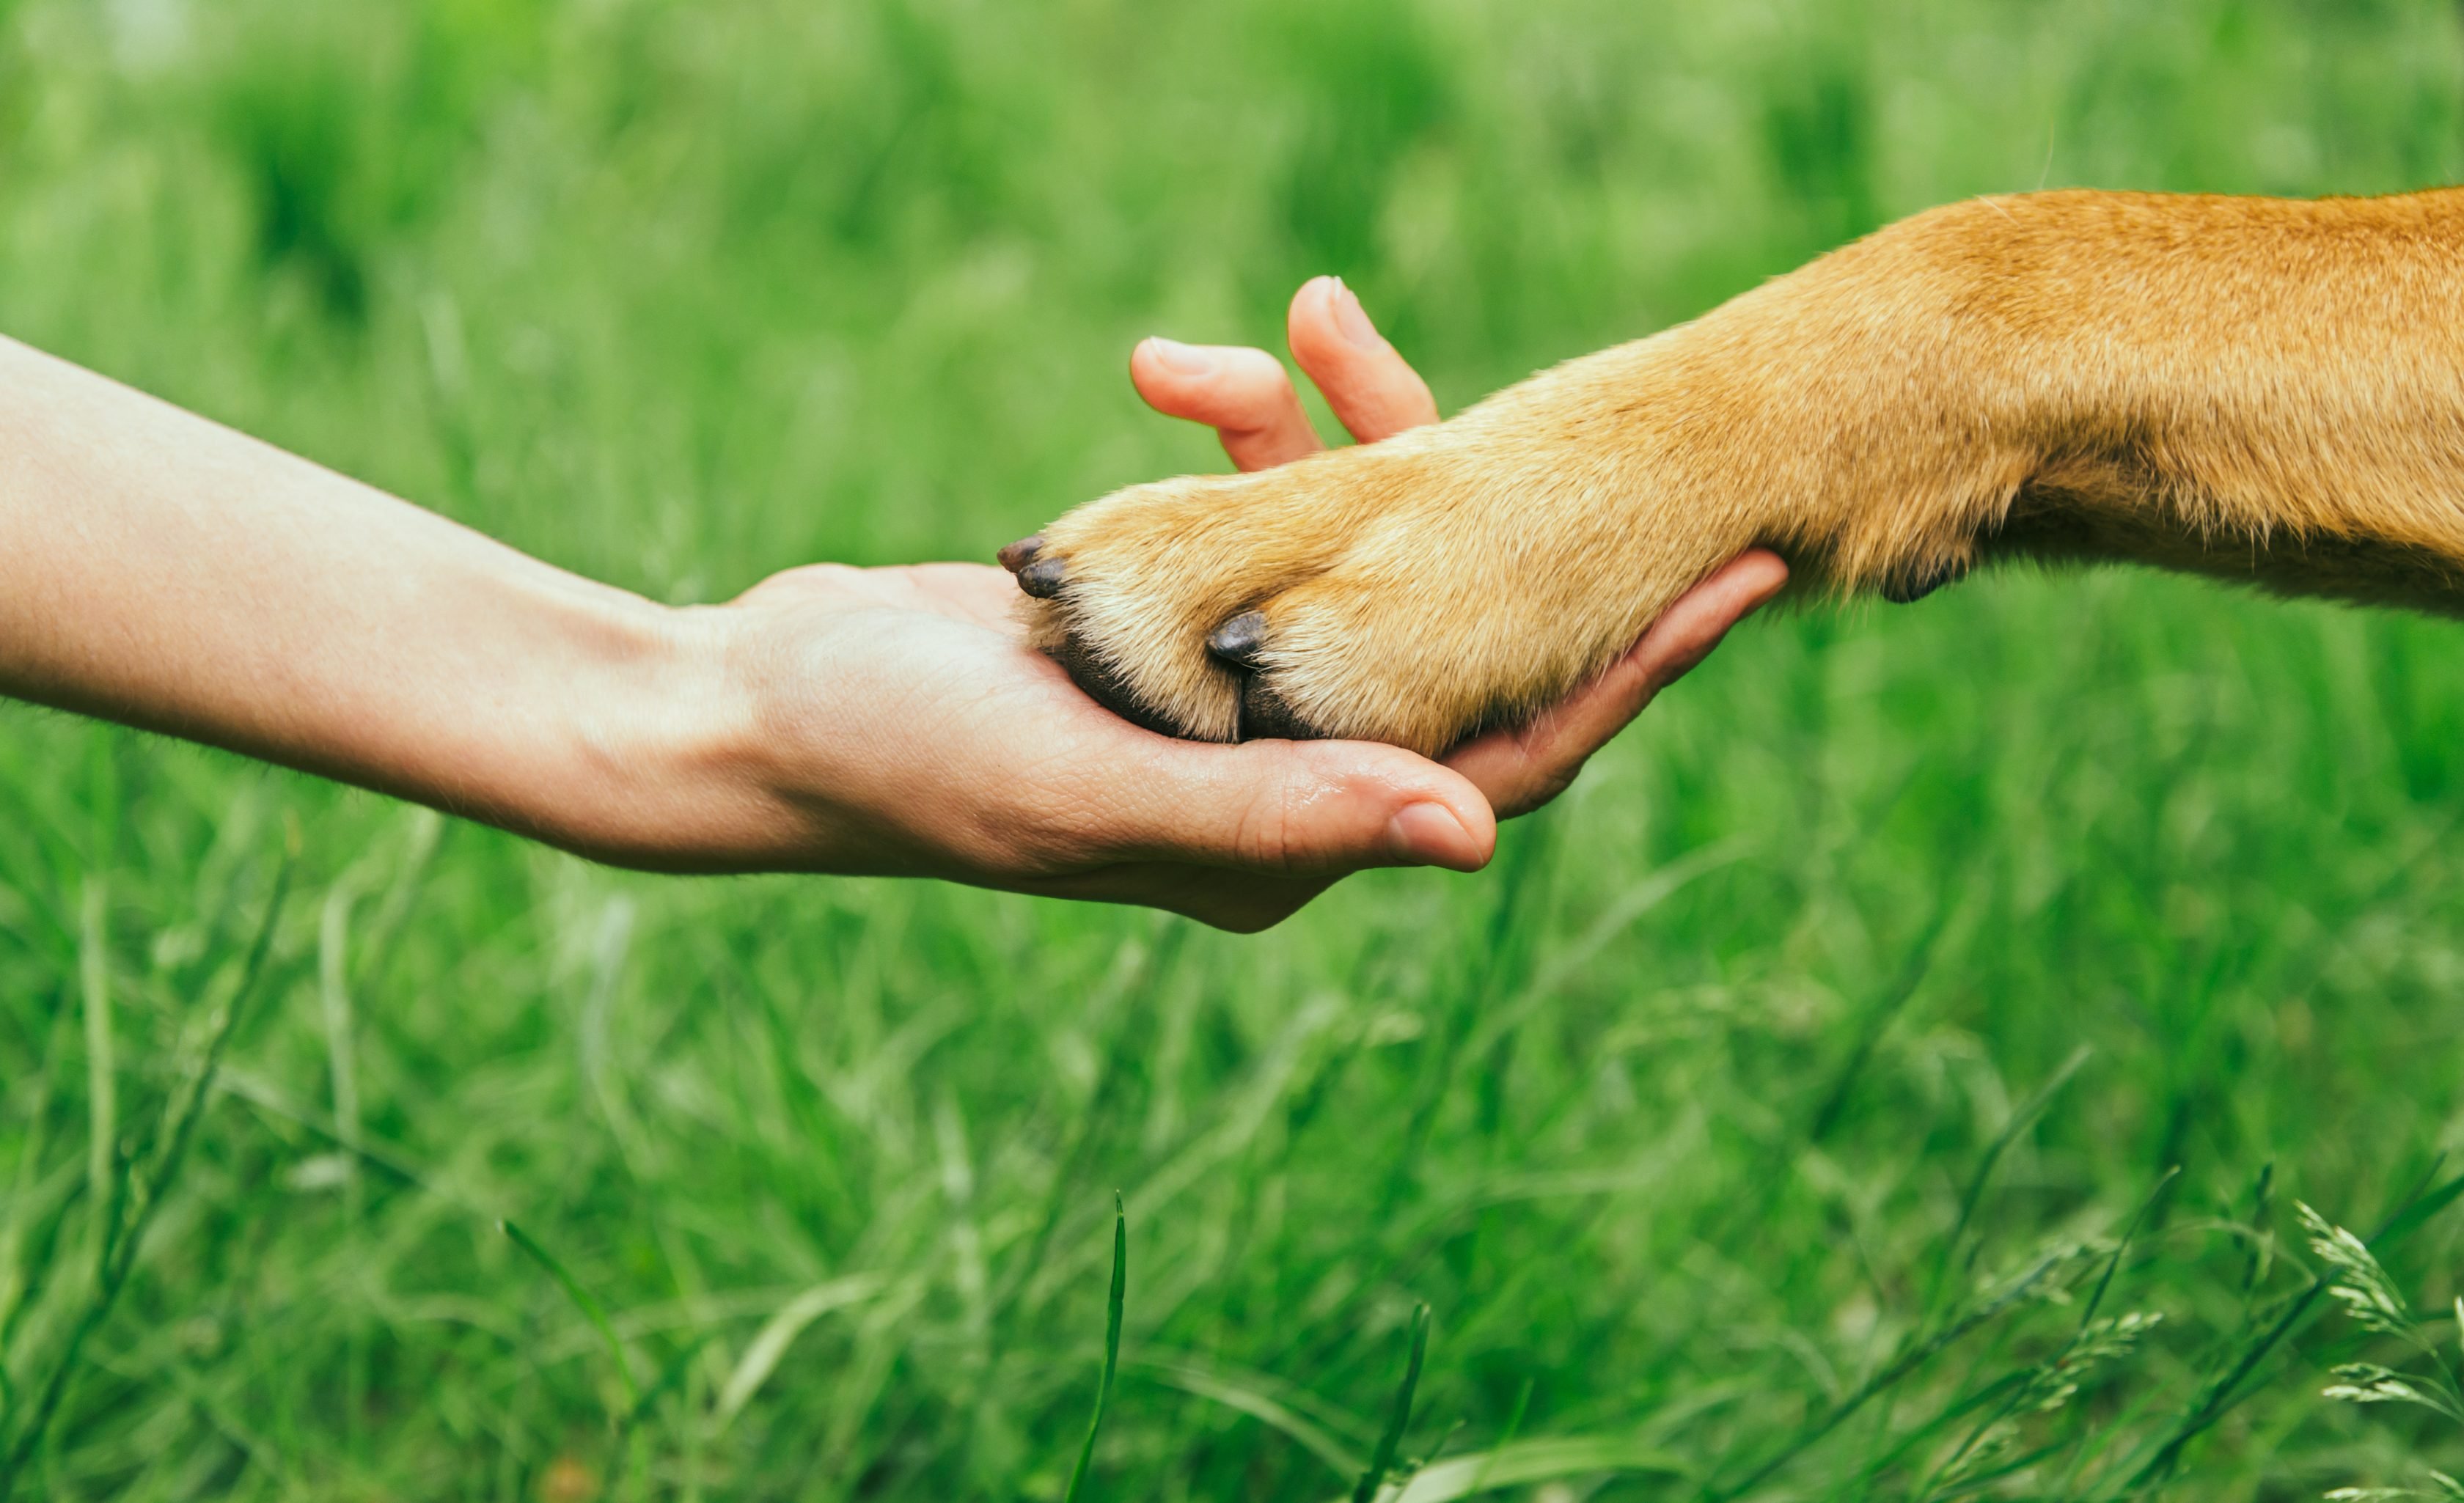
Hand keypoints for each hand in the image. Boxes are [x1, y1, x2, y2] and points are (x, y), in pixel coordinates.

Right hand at [689, 280, 1783, 929]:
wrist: (762, 707)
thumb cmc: (909, 762)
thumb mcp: (1097, 787)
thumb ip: (1286, 810)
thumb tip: (1483, 837)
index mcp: (1292, 841)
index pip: (1511, 756)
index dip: (1631, 670)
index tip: (1745, 574)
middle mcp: (1279, 774)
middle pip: (1451, 637)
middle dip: (1489, 507)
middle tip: (1572, 401)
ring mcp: (1224, 694)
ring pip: (1353, 552)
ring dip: (1332, 436)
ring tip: (1293, 321)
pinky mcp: (1169, 620)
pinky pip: (1257, 515)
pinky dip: (1234, 437)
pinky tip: (1172, 372)